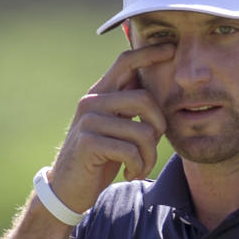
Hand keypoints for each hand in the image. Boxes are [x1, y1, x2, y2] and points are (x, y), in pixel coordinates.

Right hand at [46, 43, 173, 213]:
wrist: (67, 189)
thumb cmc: (98, 160)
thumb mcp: (114, 129)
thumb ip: (128, 109)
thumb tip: (156, 89)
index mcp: (100, 94)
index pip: (126, 62)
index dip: (149, 53)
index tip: (172, 49)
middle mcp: (92, 102)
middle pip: (145, 99)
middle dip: (159, 127)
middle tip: (153, 147)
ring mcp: (88, 121)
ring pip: (142, 131)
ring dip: (149, 156)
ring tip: (140, 167)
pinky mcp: (88, 143)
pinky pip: (130, 151)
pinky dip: (137, 167)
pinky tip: (129, 173)